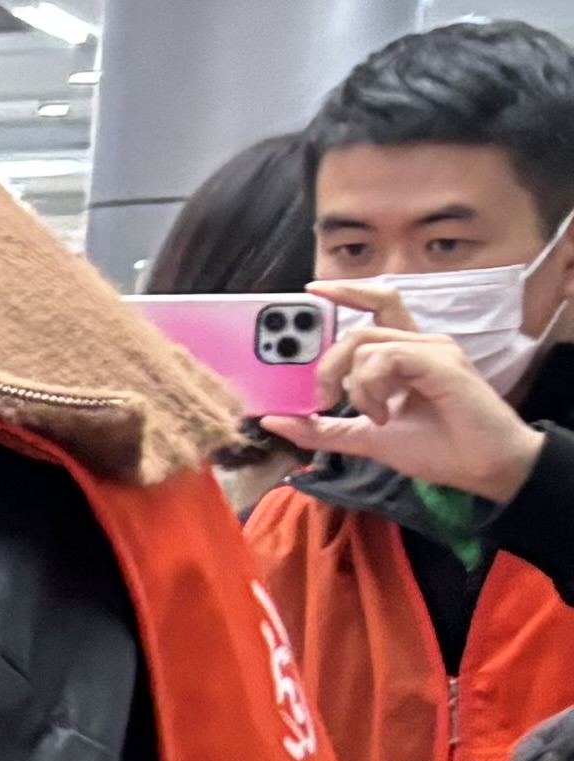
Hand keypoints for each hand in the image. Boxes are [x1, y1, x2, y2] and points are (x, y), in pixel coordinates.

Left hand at [279, 305, 548, 500]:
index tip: (312, 290)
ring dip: (353, 385)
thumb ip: (322, 429)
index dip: (346, 292)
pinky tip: (385, 414)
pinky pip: (386, 356)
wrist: (486, 469)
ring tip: (374, 416)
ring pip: (365, 343)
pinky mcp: (441, 360)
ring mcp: (433, 349)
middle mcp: (422, 343)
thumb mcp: (365, 438)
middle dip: (327, 363)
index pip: (378, 305)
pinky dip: (372, 387)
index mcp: (406, 354)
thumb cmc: (439, 449)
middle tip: (321, 399)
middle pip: (358, 328)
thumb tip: (273, 420)